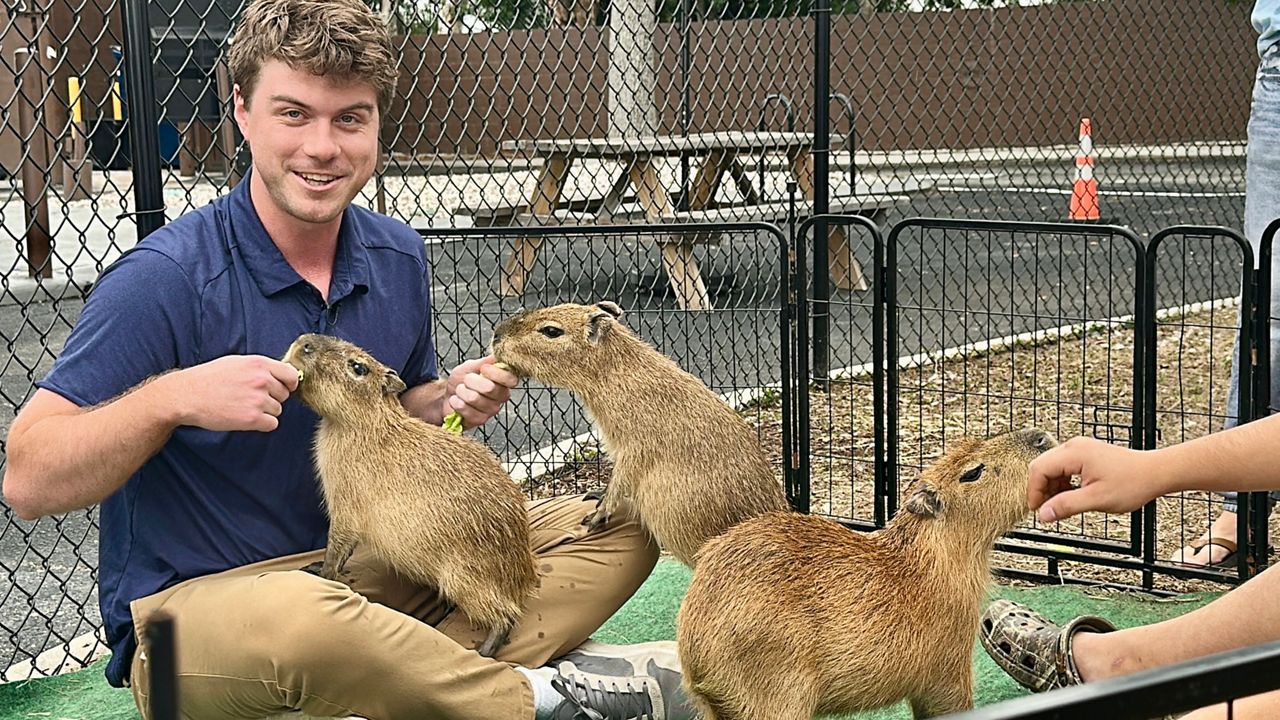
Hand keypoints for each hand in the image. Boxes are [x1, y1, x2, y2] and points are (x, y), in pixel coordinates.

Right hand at [162, 355, 299, 432]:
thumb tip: (281, 374)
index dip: (289, 384)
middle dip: (272, 398)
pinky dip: (262, 424)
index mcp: (258, 364)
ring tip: (242, 406)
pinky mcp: (252, 418)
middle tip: (250, 398)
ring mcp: (257, 399)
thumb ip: (259, 367)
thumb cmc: (208, 378)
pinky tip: (245, 418)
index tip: (284, 388)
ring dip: (265, 412)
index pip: (291, 375)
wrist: (186, 395)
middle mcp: (261, 380)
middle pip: (284, 394)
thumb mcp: (236, 362)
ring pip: (277, 410)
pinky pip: (272, 424)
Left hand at [442, 356, 517, 428]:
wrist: (447, 395)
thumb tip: (497, 355)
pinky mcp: (480, 420)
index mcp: (504, 382)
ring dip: (462, 392)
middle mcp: (501, 396)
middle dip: (471, 381)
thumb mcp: (471, 366)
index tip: (483, 369)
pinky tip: (457, 401)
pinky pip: (467, 410)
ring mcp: (492, 410)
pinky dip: (457, 403)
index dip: (496, 373)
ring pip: (475, 398)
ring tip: (460, 391)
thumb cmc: (461, 380)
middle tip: (466, 380)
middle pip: (490, 388)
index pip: (511, 379)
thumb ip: (484, 361)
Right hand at [1030, 436, 1163, 522]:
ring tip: (1062, 505)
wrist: (1154, 473)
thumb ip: (1066, 506)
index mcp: (1074, 453)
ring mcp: (1080, 448)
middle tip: (1047, 510)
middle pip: (1042, 466)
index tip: (1038, 510)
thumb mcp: (1096, 499)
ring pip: (1052, 467)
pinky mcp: (1086, 454)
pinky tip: (1072, 496)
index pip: (1039, 469)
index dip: (1034, 491)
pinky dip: (1063, 482)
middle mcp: (1074, 446)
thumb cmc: (1132, 483)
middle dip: (1041, 489)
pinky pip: (1064, 467)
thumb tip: (1044, 515)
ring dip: (1052, 487)